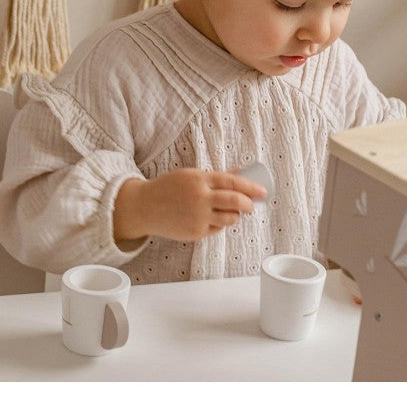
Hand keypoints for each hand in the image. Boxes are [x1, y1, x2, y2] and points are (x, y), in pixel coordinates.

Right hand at [114, 168, 266, 242]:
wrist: (144, 207)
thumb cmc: (169, 188)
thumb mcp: (191, 176)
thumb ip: (215, 178)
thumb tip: (241, 173)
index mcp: (200, 179)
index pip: (233, 182)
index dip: (251, 187)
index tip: (262, 191)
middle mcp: (200, 198)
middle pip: (235, 202)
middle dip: (249, 204)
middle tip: (252, 205)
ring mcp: (198, 217)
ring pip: (229, 219)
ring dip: (235, 215)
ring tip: (231, 211)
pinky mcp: (195, 233)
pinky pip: (216, 229)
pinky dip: (219, 224)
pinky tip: (211, 218)